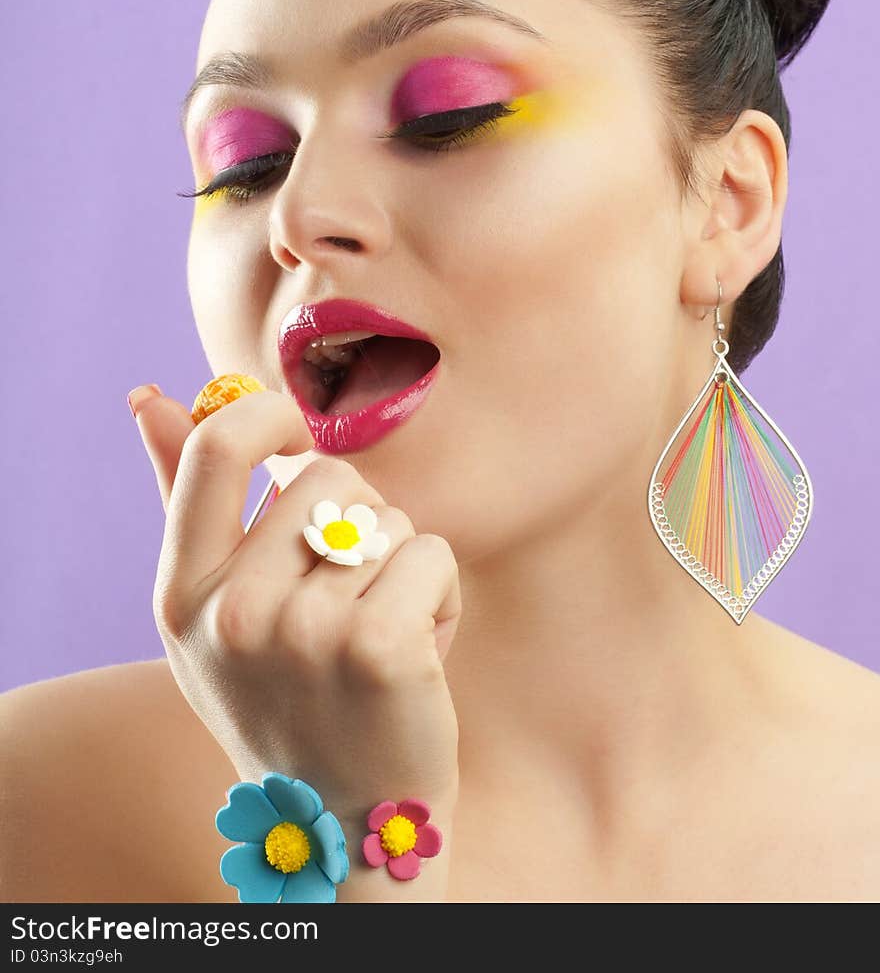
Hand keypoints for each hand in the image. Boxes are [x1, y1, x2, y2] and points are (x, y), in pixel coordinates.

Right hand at [132, 386, 460, 821]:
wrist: (348, 816)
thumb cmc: (285, 694)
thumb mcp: (213, 611)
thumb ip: (182, 499)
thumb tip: (149, 395)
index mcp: (183, 594)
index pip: (216, 449)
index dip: (268, 413)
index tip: (300, 429)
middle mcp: (233, 613)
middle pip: (328, 476)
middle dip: (358, 520)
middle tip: (348, 601)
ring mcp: (304, 632)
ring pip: (388, 518)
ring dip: (401, 566)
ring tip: (378, 637)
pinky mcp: (378, 647)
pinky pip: (433, 553)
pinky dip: (443, 595)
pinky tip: (419, 655)